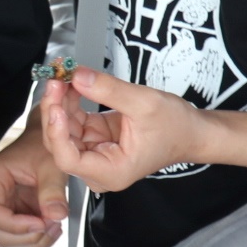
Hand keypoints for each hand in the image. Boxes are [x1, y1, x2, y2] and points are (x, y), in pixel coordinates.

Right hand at [0, 127, 69, 246]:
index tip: (43, 222)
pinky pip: (15, 242)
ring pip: (5, 244)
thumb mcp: (51, 165)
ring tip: (53, 224)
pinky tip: (48, 225)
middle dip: (29, 235)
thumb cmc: (40, 148)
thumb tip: (56, 215)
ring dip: (33, 241)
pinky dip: (34, 241)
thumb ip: (52, 190)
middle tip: (52, 222)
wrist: (40, 145)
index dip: (18, 226)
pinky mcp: (6, 218)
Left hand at [42, 68, 207, 193]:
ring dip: (60, 101)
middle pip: (61, 142)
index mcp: (111, 171)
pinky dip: (70, 100)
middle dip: (55, 109)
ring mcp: (94, 152)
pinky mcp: (95, 138)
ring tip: (64, 75)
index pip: (69, 159)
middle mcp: (98, 167)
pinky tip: (72, 82)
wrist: (191, 131)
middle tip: (56, 79)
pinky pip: (74, 120)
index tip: (56, 106)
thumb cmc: (175, 127)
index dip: (57, 132)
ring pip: (64, 129)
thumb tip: (77, 76)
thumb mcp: (144, 103)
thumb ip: (108, 90)